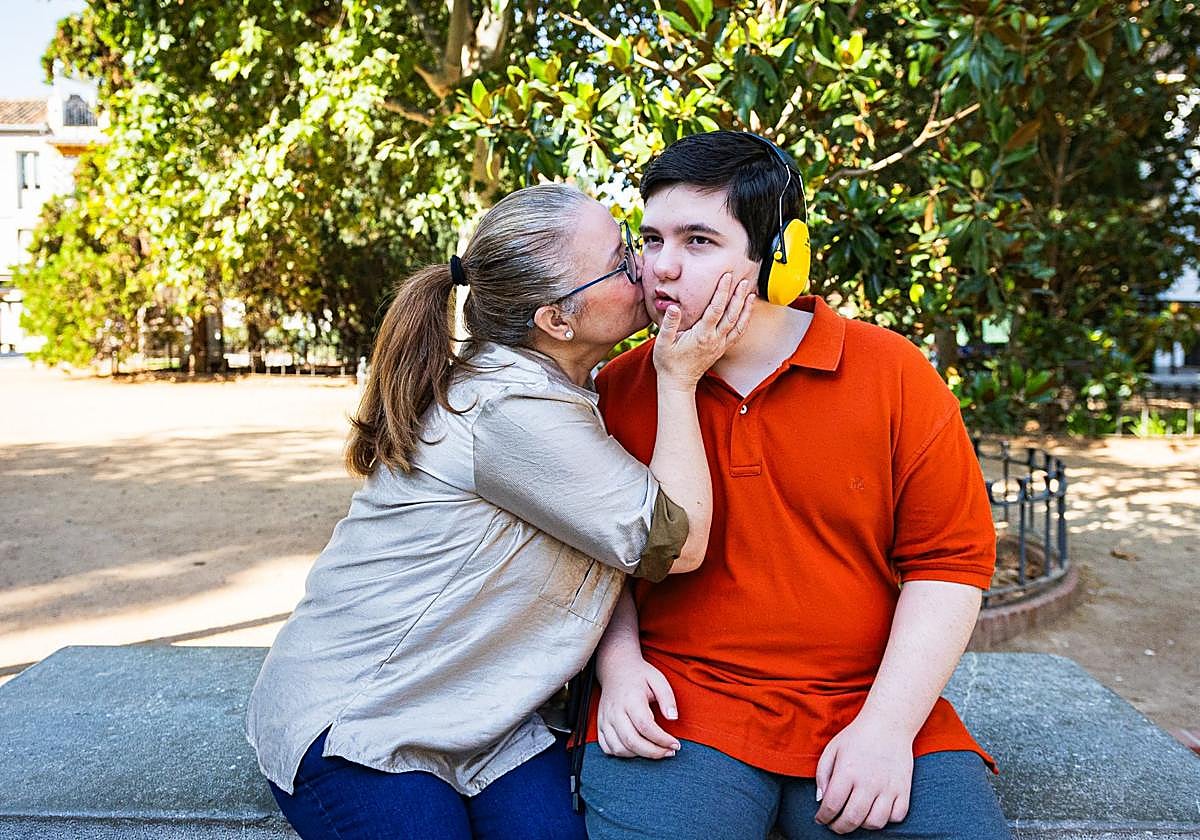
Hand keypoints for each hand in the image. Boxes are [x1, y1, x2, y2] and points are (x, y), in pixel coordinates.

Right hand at [596, 657, 680, 758]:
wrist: (616, 668)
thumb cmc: (639, 675)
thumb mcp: (658, 680)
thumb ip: (667, 698)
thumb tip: (673, 718)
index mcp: (631, 699)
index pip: (646, 726)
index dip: (662, 740)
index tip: (675, 745)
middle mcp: (615, 711)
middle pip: (632, 741)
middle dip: (653, 752)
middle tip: (669, 753)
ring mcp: (605, 719)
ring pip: (619, 748)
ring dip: (639, 755)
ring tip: (655, 751)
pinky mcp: (600, 725)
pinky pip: (607, 748)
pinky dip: (622, 754)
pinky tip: (637, 750)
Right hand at [653, 273, 753, 387]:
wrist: (678, 382)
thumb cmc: (668, 362)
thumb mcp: (662, 342)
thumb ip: (669, 324)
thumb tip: (673, 307)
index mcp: (701, 335)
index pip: (715, 309)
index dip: (722, 292)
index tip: (726, 277)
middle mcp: (714, 340)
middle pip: (731, 314)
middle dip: (738, 296)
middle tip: (744, 280)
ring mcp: (720, 345)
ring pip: (738, 324)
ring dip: (745, 308)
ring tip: (750, 293)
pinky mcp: (722, 349)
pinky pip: (737, 333)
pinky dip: (744, 321)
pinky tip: (747, 312)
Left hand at [813, 716, 913, 832]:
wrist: (888, 723)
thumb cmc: (857, 736)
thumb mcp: (832, 749)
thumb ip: (822, 775)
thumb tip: (821, 800)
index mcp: (847, 771)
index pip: (831, 806)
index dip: (823, 817)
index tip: (821, 819)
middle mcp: (868, 782)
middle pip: (851, 819)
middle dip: (839, 828)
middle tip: (835, 825)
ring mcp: (888, 787)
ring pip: (875, 823)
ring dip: (862, 826)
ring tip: (855, 818)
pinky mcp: (904, 789)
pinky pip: (897, 817)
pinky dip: (886, 820)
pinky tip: (876, 811)